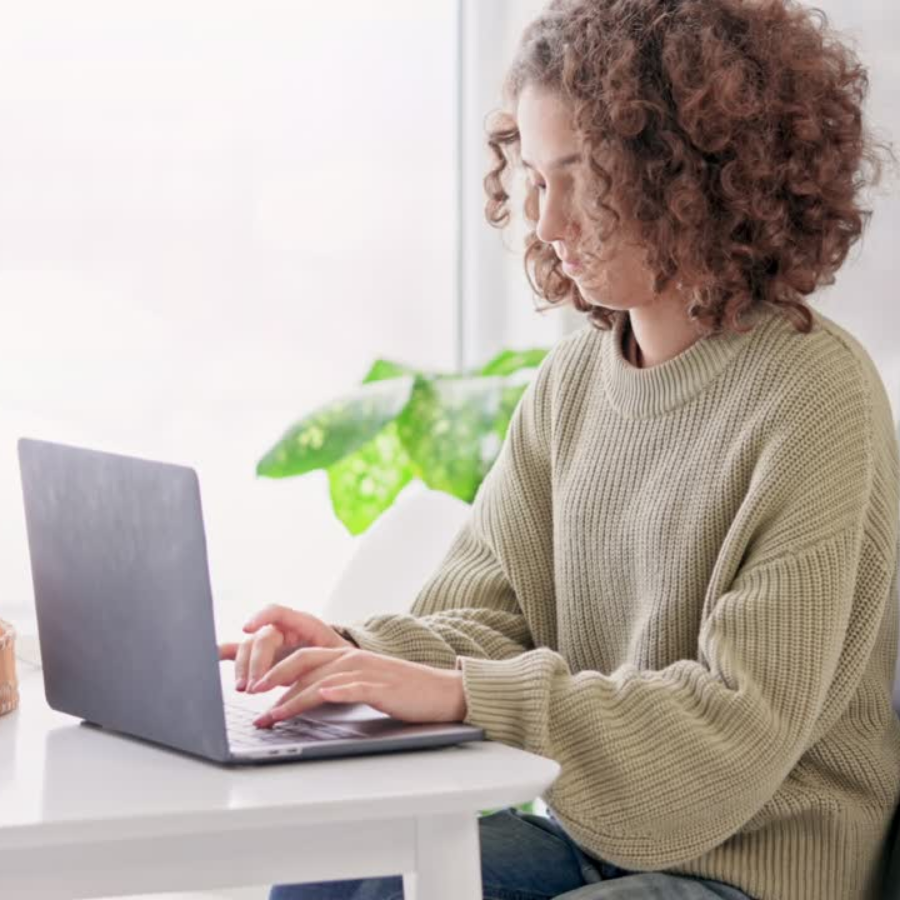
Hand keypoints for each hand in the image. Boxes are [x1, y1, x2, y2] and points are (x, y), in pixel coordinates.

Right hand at [217, 604, 356, 691]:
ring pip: (247, 648)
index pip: (277, 612)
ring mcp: (270, 642)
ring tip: (244, 688)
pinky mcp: (261, 656)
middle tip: (254, 686)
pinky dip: (223, 654)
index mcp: (302, 623)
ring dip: (242, 668)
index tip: (247, 629)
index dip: (260, 616)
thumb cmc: (341, 659)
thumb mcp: (339, 656)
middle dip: (255, 662)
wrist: (343, 666)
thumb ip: (328, 659)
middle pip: (260, 638)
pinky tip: (210, 657)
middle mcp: (282, 630)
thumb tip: (325, 671)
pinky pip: (238, 651)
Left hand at [245, 646, 467, 728]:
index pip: (301, 659)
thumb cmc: (400, 692)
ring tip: (272, 714)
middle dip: (273, 679)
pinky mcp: (382, 686)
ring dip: (293, 698)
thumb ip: (334, 687)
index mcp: (345, 656)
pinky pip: (354, 687)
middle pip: (303, 663)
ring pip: (321, 679)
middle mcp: (352, 658)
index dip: (274, 670)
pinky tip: (322, 696)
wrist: (440, 692)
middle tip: (250, 696)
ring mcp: (367, 671)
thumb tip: (303, 701)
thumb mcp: (362, 686)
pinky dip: (336, 691)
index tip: (251, 688)